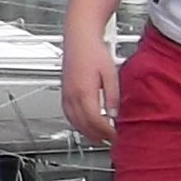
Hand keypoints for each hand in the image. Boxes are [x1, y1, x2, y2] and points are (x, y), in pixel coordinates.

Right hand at [61, 27, 118, 144]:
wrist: (79, 39)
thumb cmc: (94, 51)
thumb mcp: (110, 73)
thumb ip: (112, 96)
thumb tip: (114, 114)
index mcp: (84, 92)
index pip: (96, 121)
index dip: (107, 132)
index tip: (116, 136)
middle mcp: (72, 96)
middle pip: (84, 125)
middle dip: (98, 136)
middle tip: (110, 142)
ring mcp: (66, 95)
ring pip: (74, 122)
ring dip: (87, 133)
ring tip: (99, 138)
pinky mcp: (64, 93)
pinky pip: (68, 115)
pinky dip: (77, 124)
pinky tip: (84, 125)